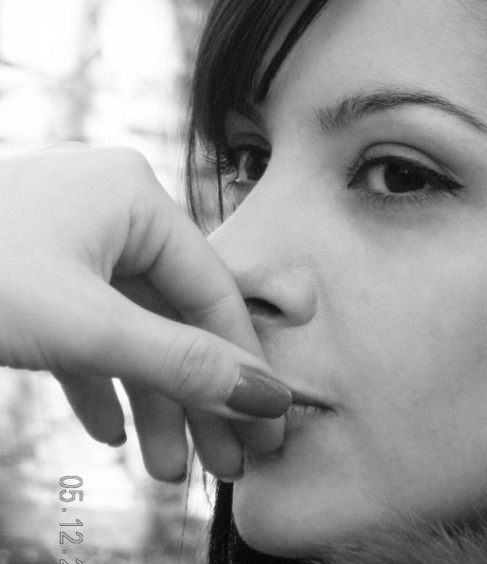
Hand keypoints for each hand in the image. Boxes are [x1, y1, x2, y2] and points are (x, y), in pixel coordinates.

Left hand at [0, 145, 290, 481]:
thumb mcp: (83, 326)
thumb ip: (181, 362)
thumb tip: (265, 396)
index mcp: (135, 196)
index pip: (212, 288)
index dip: (243, 362)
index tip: (268, 424)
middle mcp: (114, 209)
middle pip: (177, 315)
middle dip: (198, 394)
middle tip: (226, 463)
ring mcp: (74, 239)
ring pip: (133, 328)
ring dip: (151, 399)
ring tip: (167, 468)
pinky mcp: (41, 272)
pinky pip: (88, 329)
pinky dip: (101, 380)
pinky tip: (112, 430)